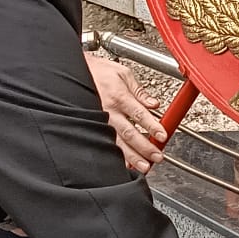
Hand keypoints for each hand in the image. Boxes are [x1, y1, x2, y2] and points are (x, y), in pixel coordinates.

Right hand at [85, 53, 166, 172]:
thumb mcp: (123, 74)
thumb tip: (154, 103)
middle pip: (129, 133)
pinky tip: (125, 164)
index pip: (139, 114)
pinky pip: (105, 144)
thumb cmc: (98, 72)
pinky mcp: (93, 127)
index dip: (152, 126)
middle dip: (145, 147)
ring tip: (144, 166)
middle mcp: (109, 111)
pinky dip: (115, 156)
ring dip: (132, 156)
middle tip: (157, 156)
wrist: (76, 73)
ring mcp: (100, 121)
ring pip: (117, 143)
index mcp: (119, 96)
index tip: (162, 136)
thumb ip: (140, 91)